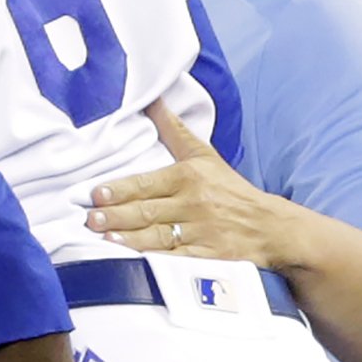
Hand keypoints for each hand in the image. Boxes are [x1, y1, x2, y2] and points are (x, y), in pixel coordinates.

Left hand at [87, 98, 294, 262]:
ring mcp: (201, 233)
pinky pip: (177, 261)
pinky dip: (155, 262)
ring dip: (129, 238)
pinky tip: (134, 261)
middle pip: (148, 210)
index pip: (147, 183)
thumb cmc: (232, 191)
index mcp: (189, 176)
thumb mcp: (205, 156)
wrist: (271, 227)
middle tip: (90, 218)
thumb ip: (175, 131)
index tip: (96, 193)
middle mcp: (193, 203)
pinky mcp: (208, 259)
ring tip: (103, 239)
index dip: (120, 189)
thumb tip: (153, 99)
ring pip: (158, 236)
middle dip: (116, 215)